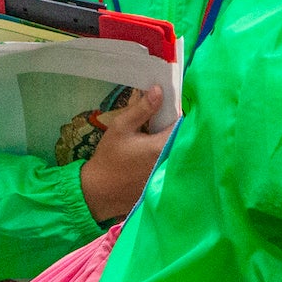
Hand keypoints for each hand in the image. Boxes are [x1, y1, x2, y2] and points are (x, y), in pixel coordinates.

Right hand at [78, 85, 172, 223]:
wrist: (100, 191)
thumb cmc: (110, 157)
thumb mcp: (121, 127)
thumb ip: (142, 109)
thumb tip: (159, 90)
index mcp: (161, 145)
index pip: (182, 124)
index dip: (178, 112)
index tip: (170, 105)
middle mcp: (170, 160)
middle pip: (182, 137)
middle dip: (175, 126)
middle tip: (162, 117)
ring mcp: (168, 173)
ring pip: (178, 150)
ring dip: (171, 140)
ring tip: (157, 133)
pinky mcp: (163, 182)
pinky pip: (172, 163)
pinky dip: (167, 154)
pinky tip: (153, 151)